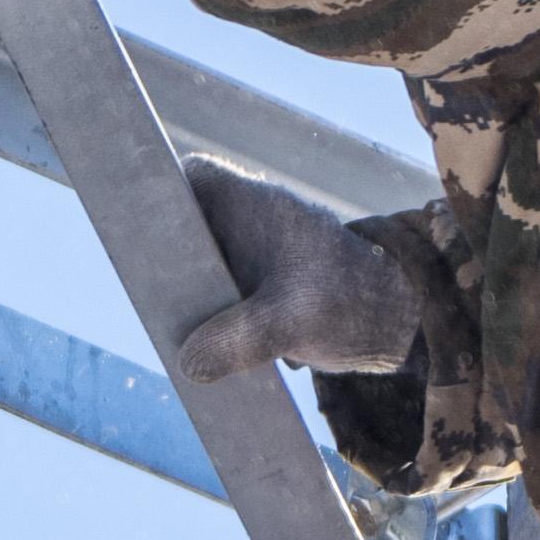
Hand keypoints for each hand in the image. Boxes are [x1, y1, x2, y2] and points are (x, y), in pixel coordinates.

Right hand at [179, 158, 416, 378]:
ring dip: (189, 300)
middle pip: (186, 226)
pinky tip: (210, 351)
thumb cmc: (352, 302)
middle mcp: (248, 224)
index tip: (143, 230)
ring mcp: (251, 256)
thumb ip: (241, 339)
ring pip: (198, 267)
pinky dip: (209, 321)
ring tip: (182, 334)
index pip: (196, 176)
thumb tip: (188, 363)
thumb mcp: (294, 322)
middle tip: (159, 301)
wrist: (395, 326)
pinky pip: (216, 296)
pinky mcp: (256, 289)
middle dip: (169, 264)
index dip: (163, 193)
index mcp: (256, 205)